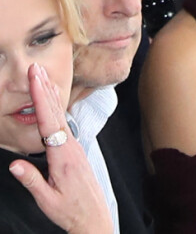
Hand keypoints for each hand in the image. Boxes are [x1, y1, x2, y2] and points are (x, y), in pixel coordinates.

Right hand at [9, 64, 112, 233]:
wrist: (93, 215)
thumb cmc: (70, 209)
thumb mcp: (47, 200)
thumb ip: (32, 180)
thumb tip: (14, 164)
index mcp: (62, 155)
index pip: (48, 121)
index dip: (41, 98)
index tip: (35, 79)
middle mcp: (70, 145)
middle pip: (55, 112)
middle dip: (43, 89)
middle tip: (35, 68)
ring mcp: (74, 145)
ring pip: (59, 115)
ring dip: (49, 95)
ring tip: (41, 76)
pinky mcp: (74, 148)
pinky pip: (63, 123)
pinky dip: (55, 108)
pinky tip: (52, 101)